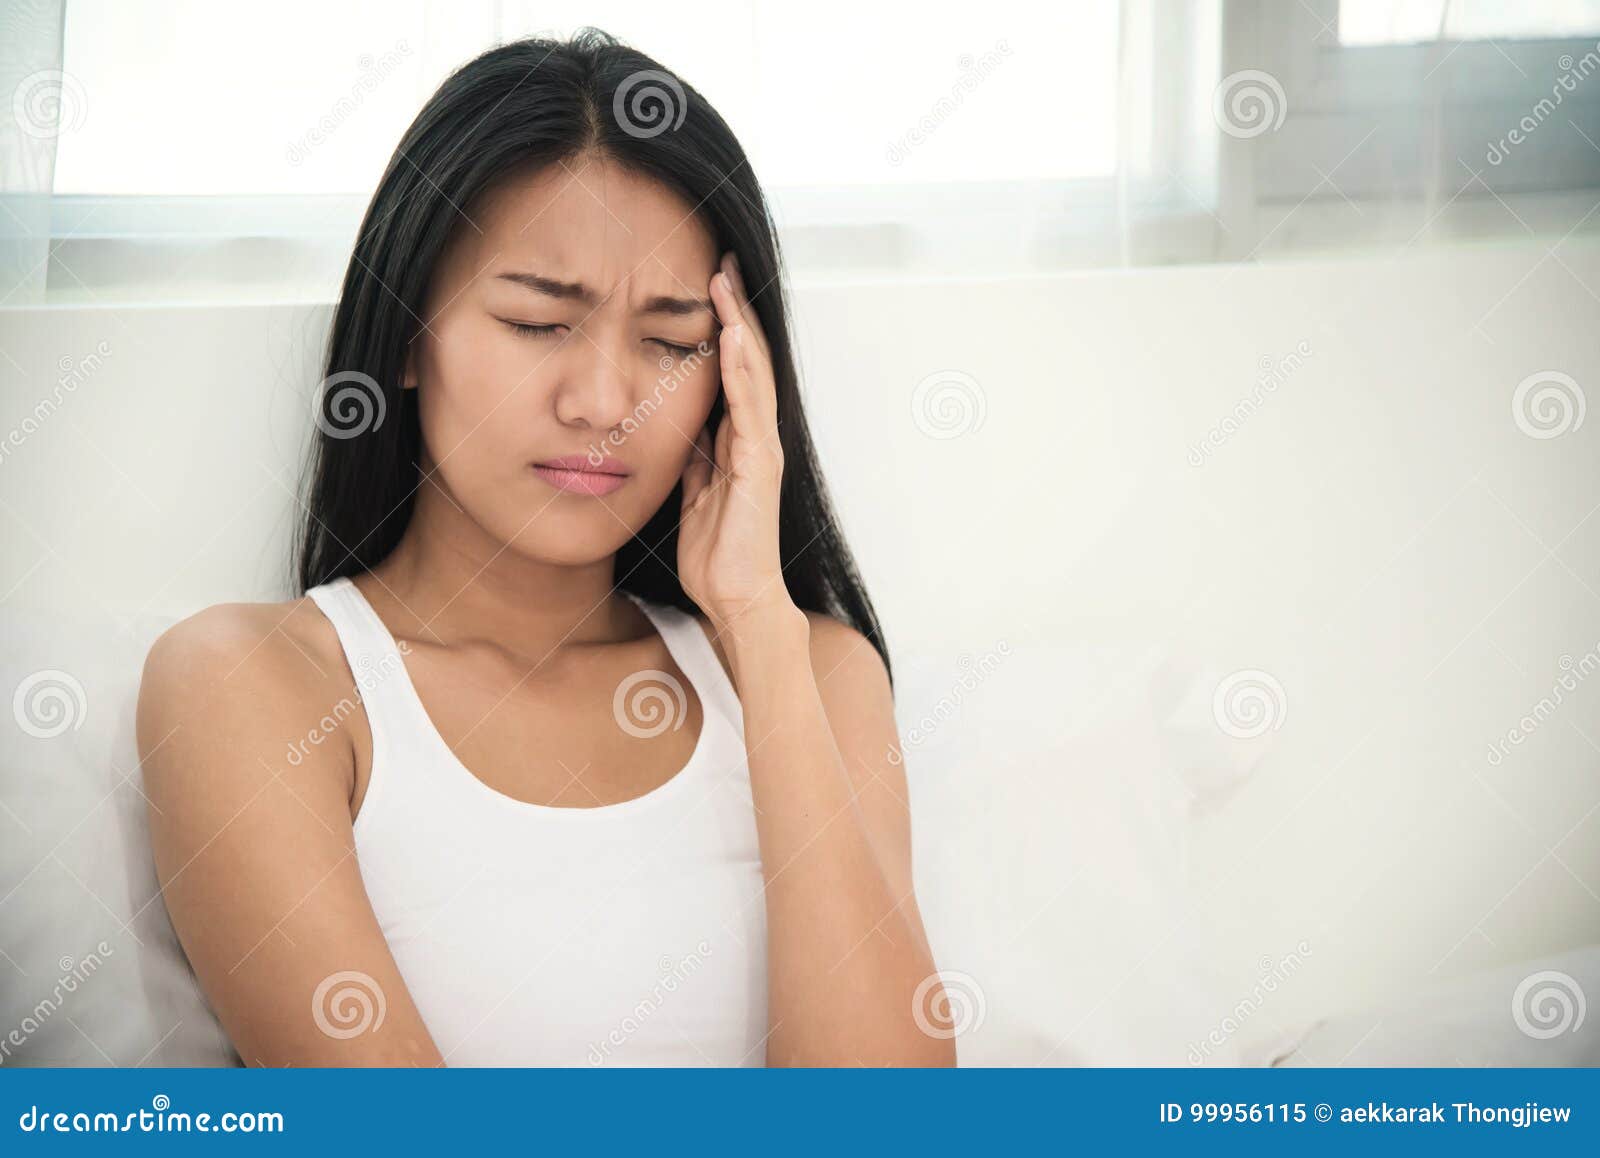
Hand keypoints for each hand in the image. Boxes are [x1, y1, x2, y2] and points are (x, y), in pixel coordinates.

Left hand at [678, 251, 800, 642]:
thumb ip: (693, 458)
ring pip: (755, 374)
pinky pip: (751, 410)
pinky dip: (743, 371)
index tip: (708, 283)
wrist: (736, 602)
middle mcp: (755, 438)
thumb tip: (678, 427)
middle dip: (736, 310)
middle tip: (722, 260)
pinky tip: (733, 336)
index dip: (722, 326)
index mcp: (738, 441)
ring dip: (741, 325)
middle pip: (748, 360)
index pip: (732, 370)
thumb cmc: (717, 557)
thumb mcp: (693, 492)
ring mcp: (761, 450)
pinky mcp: (760, 467)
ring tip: (726, 281)